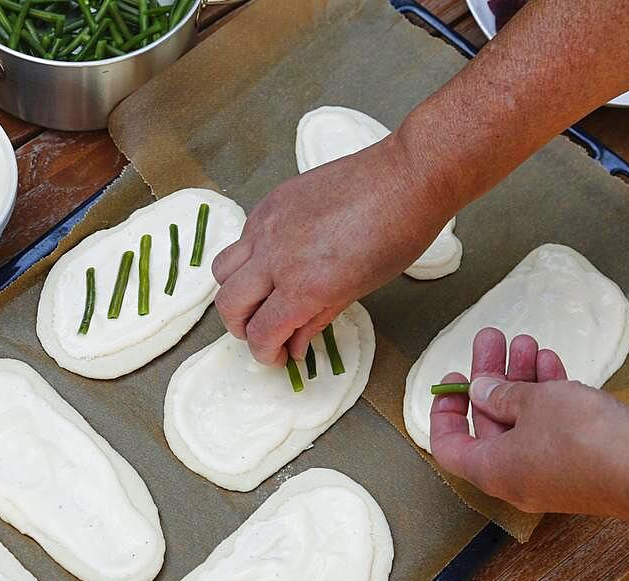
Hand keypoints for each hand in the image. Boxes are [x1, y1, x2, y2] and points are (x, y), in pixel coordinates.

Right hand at [211, 134, 448, 365]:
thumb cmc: (397, 237)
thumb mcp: (359, 290)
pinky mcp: (270, 202)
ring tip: (261, 294)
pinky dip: (250, 257)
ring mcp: (266, 226)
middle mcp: (275, 258)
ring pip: (223, 269)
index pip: (261, 333)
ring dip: (236, 291)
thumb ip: (317, 319)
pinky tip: (277, 258)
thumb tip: (294, 345)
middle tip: (263, 332)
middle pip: (229, 305)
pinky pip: (243, 238)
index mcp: (303, 287)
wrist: (405, 177)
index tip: (277, 356)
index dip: (265, 353)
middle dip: (242, 328)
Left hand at [429, 327, 628, 516]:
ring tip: (524, 342)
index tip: (451, 383)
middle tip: (491, 342)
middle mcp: (516, 477)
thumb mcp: (532, 402)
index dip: (444, 413)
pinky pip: (553, 427)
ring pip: (525, 420)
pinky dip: (549, 396)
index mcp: (492, 470)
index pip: (448, 447)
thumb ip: (501, 393)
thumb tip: (482, 390)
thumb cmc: (586, 442)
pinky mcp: (579, 463)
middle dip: (491, 377)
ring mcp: (549, 472)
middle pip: (489, 423)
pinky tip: (551, 363)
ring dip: (523, 379)